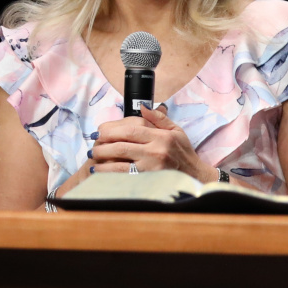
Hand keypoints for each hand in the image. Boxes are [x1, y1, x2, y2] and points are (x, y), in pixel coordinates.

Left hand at [88, 105, 212, 182]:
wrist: (194, 176)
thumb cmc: (183, 152)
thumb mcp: (176, 130)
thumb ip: (158, 118)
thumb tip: (142, 106)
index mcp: (161, 136)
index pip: (131, 129)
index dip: (111, 129)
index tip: (100, 131)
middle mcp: (156, 151)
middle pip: (121, 145)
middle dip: (102, 144)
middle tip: (93, 144)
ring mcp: (151, 168)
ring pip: (119, 163)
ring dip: (102, 160)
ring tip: (93, 157)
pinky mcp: (148, 182)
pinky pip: (123, 177)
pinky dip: (108, 174)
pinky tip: (99, 172)